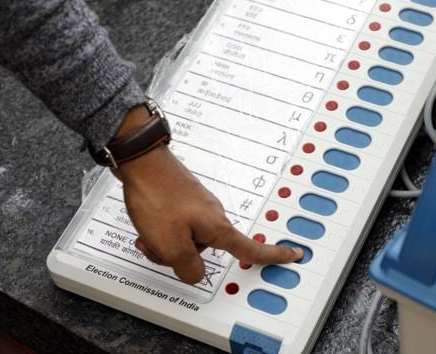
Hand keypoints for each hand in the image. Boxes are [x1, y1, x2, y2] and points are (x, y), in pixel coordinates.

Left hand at [111, 106, 302, 283]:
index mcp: (218, 228)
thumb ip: (188, 268)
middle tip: (158, 246)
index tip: (294, 254)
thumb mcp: (170, 246)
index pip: (252, 249)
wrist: (142, 161)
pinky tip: (148, 222)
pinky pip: (177, 225)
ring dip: (166, 242)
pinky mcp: (185, 199)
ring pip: (187, 239)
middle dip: (180, 256)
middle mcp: (214, 215)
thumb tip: (195, 273)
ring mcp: (199, 205)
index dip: (274, 255)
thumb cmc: (158, 197)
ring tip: (149, 231)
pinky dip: (162, 230)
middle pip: (205, 251)